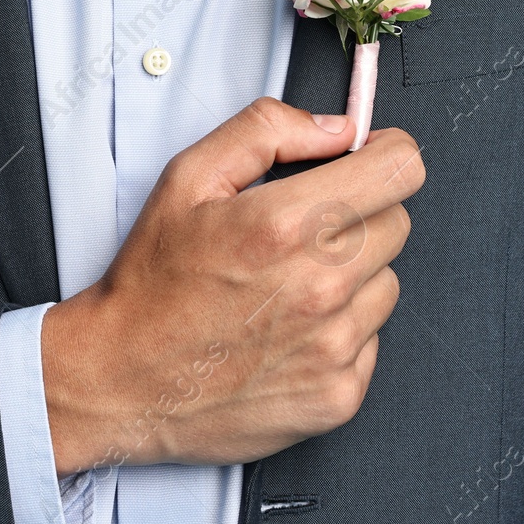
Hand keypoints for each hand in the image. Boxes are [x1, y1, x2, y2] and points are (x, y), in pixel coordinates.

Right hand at [41, 97, 423, 474]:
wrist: (123, 379)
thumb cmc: (153, 282)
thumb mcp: (187, 178)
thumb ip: (266, 131)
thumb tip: (339, 128)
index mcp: (286, 224)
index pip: (401, 169)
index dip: (386, 153)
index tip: (369, 159)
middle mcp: (320, 286)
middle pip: (398, 223)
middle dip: (361, 214)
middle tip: (303, 231)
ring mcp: (334, 346)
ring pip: (388, 282)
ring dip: (353, 276)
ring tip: (289, 286)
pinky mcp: (338, 396)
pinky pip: (372, 340)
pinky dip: (341, 331)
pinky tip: (289, 330)